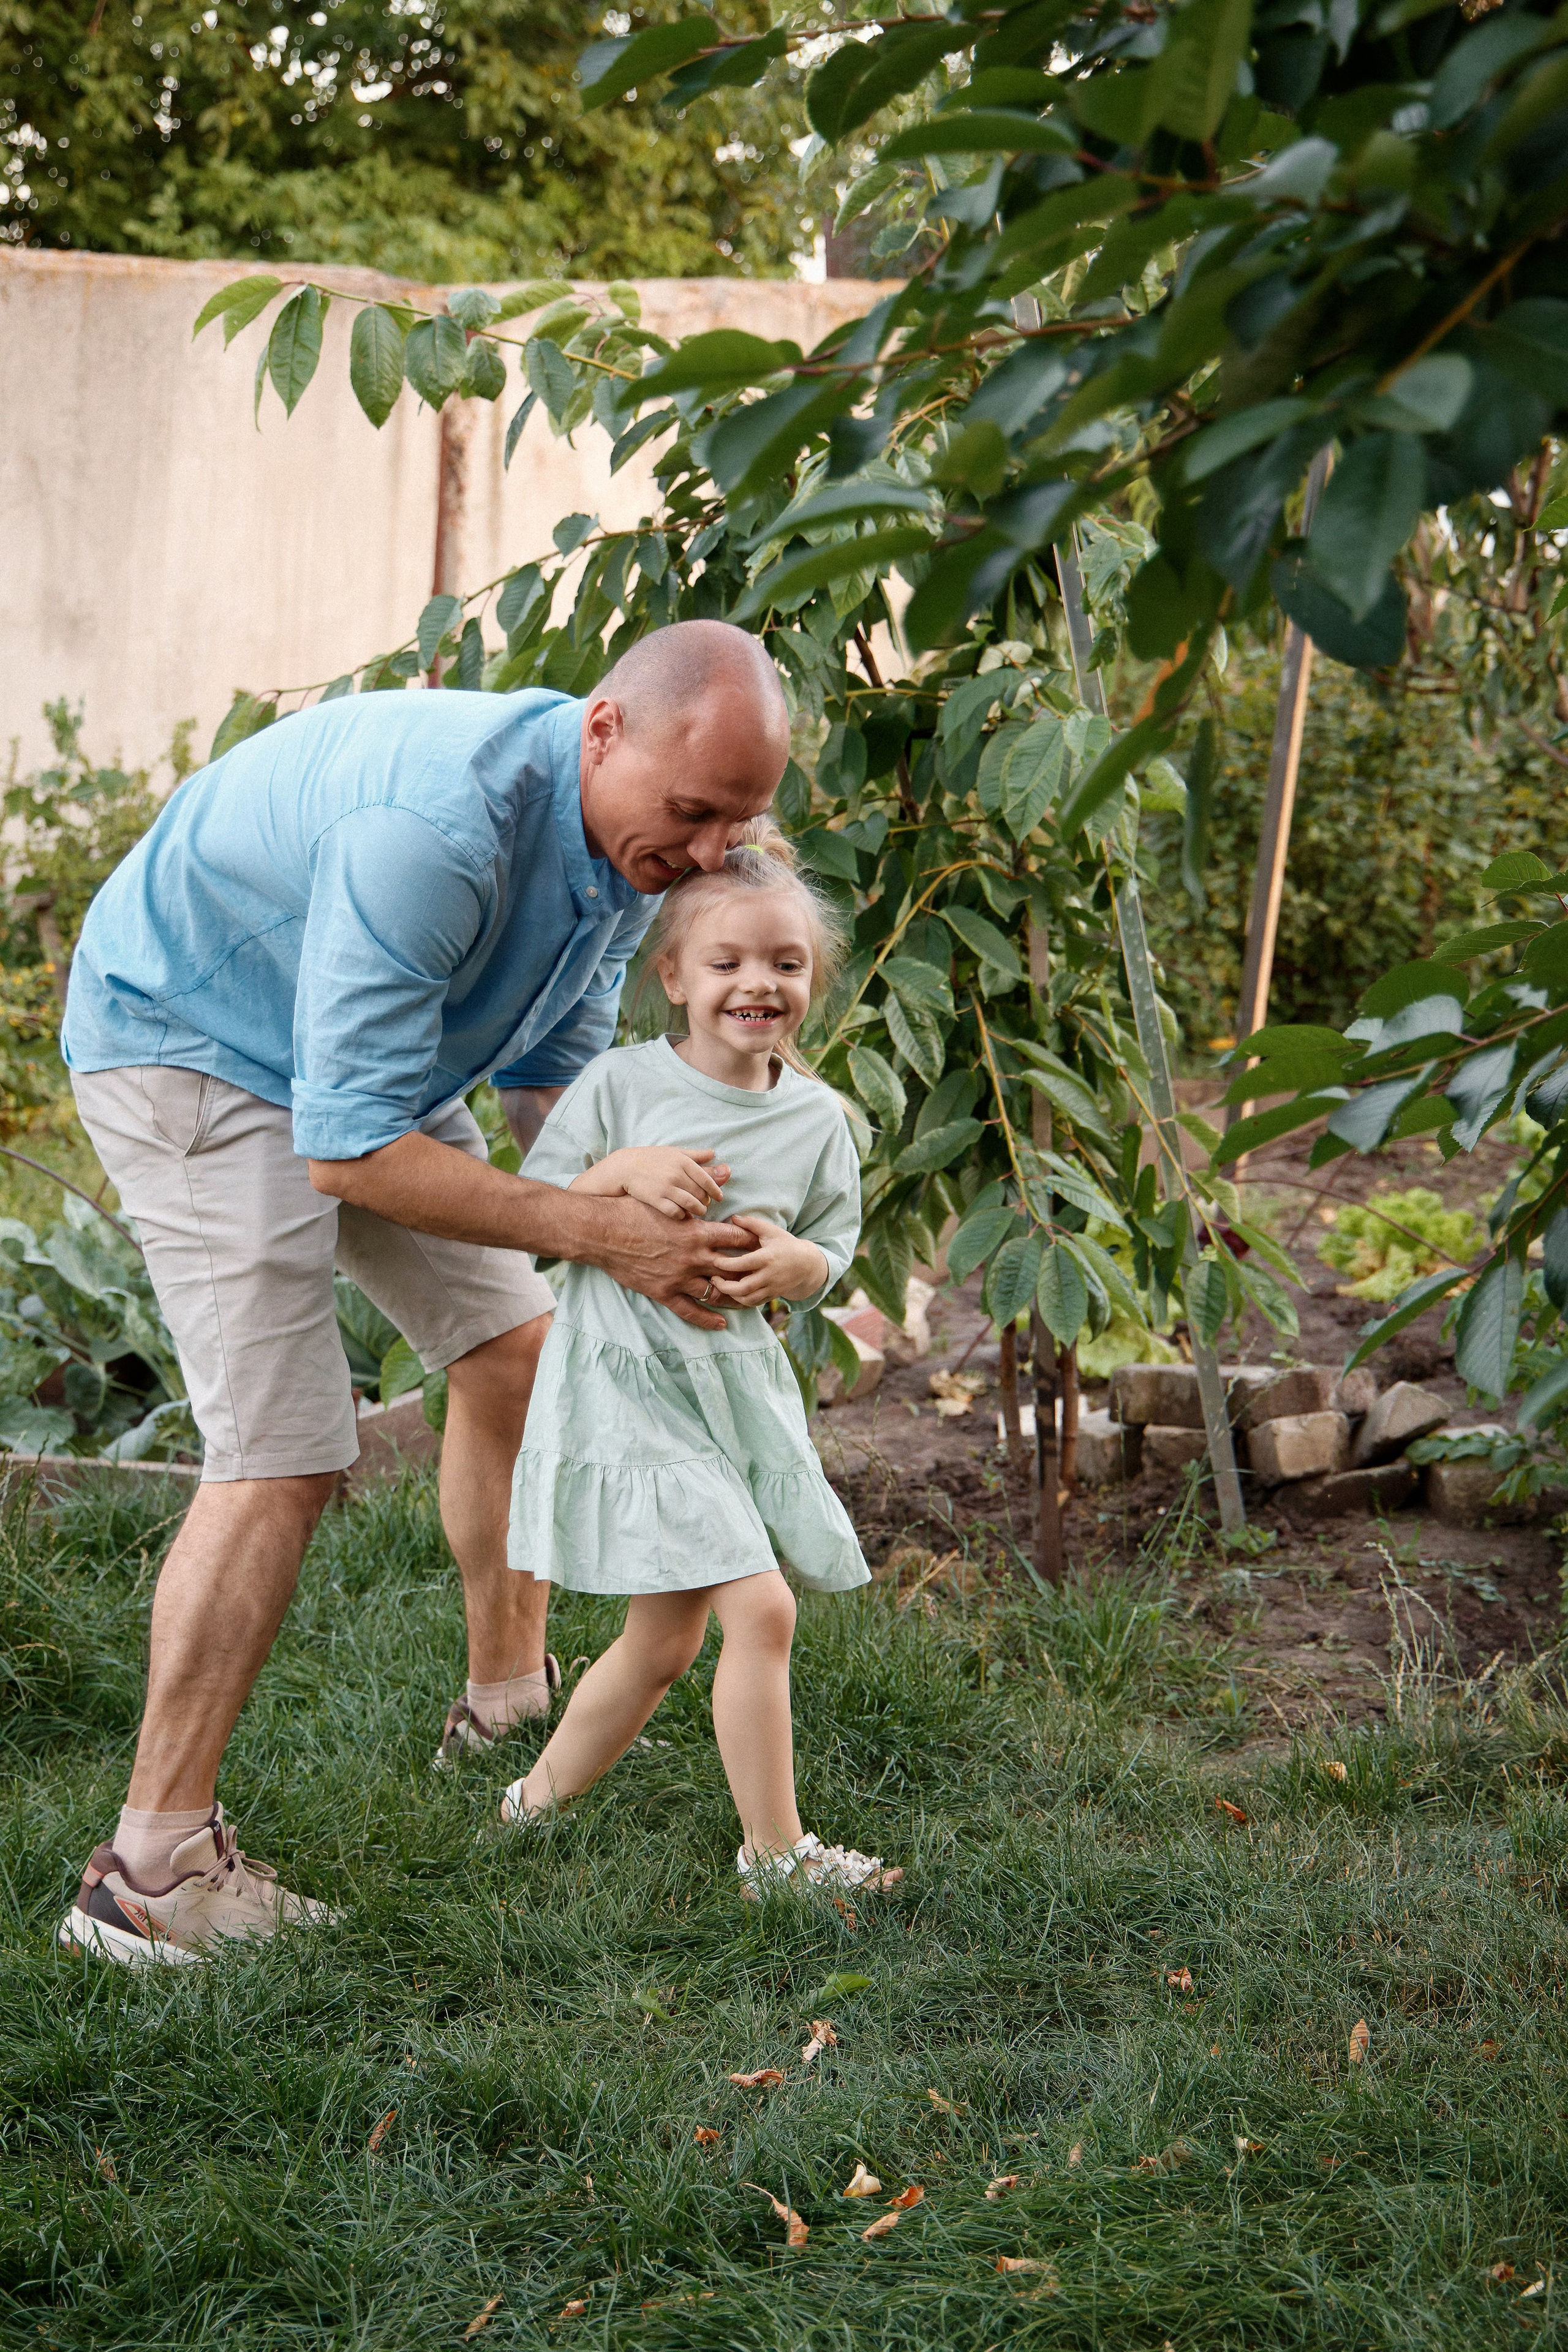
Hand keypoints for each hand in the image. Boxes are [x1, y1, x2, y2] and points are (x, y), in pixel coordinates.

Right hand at [571, 1145, 729, 1219]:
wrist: (624, 1167)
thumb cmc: (650, 1159)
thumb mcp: (672, 1152)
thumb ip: (694, 1155)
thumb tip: (714, 1154)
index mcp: (683, 1161)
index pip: (707, 1179)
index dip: (716, 1190)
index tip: (719, 1197)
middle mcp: (676, 1174)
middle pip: (701, 1193)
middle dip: (706, 1201)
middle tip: (705, 1205)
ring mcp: (666, 1188)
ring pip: (692, 1204)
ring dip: (698, 1210)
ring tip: (697, 1212)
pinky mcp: (656, 1200)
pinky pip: (676, 1212)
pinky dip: (683, 1216)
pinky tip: (683, 1215)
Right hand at [587, 1195, 759, 1329]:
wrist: (603, 1233)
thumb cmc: (632, 1211)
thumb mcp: (666, 1200)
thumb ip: (694, 1199)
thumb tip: (717, 1174)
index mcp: (697, 1232)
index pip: (736, 1238)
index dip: (752, 1241)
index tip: (761, 1245)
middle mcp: (693, 1257)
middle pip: (733, 1267)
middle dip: (750, 1272)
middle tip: (763, 1275)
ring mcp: (680, 1277)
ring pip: (717, 1292)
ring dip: (734, 1296)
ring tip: (748, 1300)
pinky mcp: (664, 1292)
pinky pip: (691, 1311)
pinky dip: (708, 1319)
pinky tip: (721, 1324)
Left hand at [708, 1214, 828, 1307]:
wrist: (807, 1264)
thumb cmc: (786, 1244)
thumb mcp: (771, 1231)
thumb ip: (752, 1224)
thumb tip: (733, 1217)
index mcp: (767, 1257)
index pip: (743, 1263)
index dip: (726, 1264)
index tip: (715, 1261)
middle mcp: (770, 1275)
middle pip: (744, 1287)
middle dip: (725, 1286)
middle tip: (713, 1279)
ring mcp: (772, 1288)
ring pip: (748, 1299)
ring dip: (732, 1295)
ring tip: (722, 1286)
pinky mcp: (773, 1295)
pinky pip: (755, 1303)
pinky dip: (742, 1300)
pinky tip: (733, 1292)